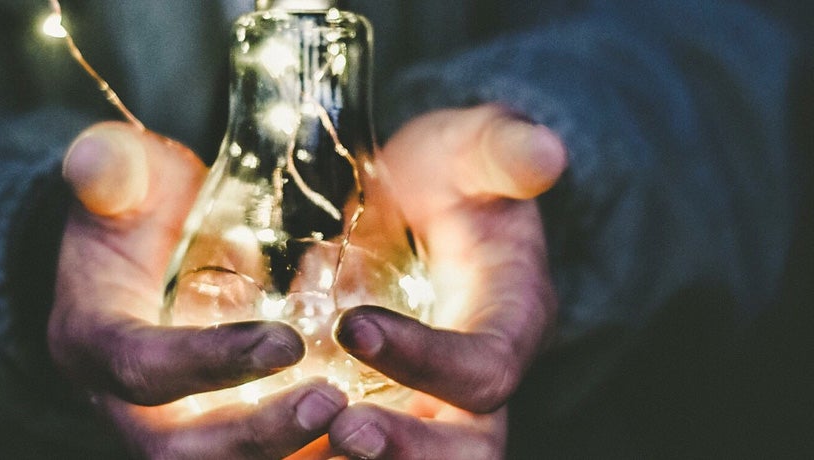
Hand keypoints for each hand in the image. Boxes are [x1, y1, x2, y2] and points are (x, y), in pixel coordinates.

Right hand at [49, 122, 348, 457]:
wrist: (142, 254)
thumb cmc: (136, 210)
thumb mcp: (123, 177)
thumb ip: (111, 168)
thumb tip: (94, 160)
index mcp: (93, 341)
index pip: (142, 367)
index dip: (210, 363)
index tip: (287, 342)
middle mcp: (125, 405)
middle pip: (180, 451)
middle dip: (257, 437)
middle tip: (332, 402)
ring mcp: (171, 430)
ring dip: (289, 456)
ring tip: (361, 429)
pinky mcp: (216, 438)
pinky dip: (310, 456)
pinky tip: (369, 441)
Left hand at [328, 105, 566, 458]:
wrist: (414, 202)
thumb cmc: (450, 175)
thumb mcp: (472, 149)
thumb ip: (500, 150)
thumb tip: (545, 150)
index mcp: (511, 323)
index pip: (486, 367)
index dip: (427, 359)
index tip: (353, 325)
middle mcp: (474, 383)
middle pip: (467, 452)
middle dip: (410, 452)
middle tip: (343, 433)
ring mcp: (427, 405)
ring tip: (297, 450)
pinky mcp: (381, 409)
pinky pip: (357, 450)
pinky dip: (314, 453)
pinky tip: (268, 446)